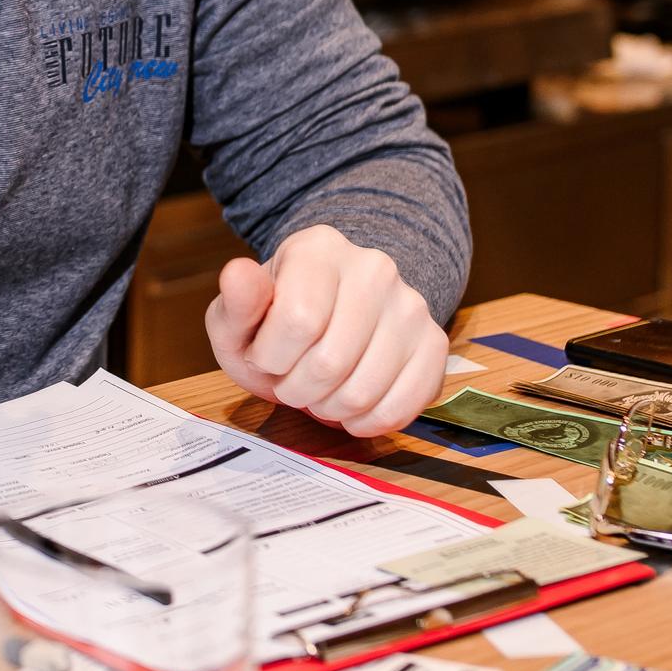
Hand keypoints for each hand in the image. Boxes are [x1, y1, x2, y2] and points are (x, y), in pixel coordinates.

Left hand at [205, 224, 446, 436]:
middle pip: (330, 362)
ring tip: (319, 390)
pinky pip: (401, 407)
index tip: (265, 354)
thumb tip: (237, 273)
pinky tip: (349, 407)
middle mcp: (374, 268)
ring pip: (364, 391)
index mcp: (319, 248)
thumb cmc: (274, 324)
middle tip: (291, 380)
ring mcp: (411, 305)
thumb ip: (236, 303)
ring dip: (329, 408)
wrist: (324, 324)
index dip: (271, 356)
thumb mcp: (237, 318)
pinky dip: (366, 422)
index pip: (297, 320)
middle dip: (297, 389)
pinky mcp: (435, 344)